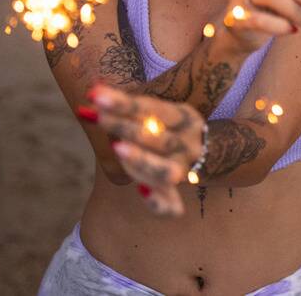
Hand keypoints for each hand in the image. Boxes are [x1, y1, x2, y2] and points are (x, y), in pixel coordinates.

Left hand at [85, 85, 202, 216]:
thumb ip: (127, 106)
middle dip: (126, 126)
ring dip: (142, 159)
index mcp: (185, 118)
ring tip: (117, 148)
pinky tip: (142, 192)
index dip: (124, 102)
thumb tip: (92, 94)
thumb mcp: (158, 112)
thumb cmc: (167, 128)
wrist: (209, 153)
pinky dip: (158, 202)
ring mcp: (183, 170)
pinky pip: (170, 205)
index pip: (154, 109)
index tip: (95, 95)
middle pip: (158, 138)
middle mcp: (188, 145)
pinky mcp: (175, 194)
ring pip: (166, 170)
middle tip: (99, 117)